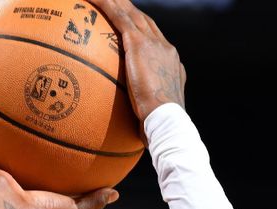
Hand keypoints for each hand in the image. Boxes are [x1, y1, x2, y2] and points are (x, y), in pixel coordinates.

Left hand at [95, 0, 186, 121]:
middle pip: (144, 22)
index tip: (130, 30)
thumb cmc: (159, 128)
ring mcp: (154, 43)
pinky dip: (106, 5)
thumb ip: (142, 112)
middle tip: (115, 4)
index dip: (142, 32)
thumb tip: (132, 125)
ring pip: (132, 14)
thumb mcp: (152, 117)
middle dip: (129, 12)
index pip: (155, 42)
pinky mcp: (139, 43)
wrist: (168, 120)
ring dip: (116, 3)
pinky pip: (119, 17)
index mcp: (170, 64)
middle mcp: (165, 48)